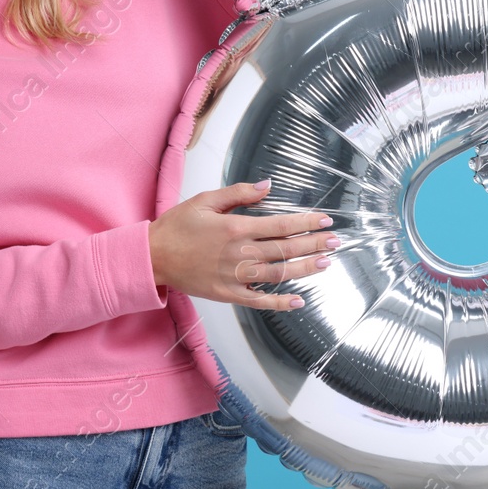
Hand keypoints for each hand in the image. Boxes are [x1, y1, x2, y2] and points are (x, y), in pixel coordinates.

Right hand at [149, 180, 336, 310]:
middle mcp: (239, 253)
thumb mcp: (205, 200)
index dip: (307, 223)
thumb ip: (239, 192)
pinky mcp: (227, 294)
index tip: (325, 221)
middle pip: (285, 249)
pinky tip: (298, 300)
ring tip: (325, 263)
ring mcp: (234, 276)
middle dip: (314, 244)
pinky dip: (279, 302)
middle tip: (336, 242)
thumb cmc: (177, 226)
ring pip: (278, 274)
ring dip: (304, 269)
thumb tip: (268, 186)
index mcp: (236, 227)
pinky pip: (258, 301)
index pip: (281, 225)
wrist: (151, 256)